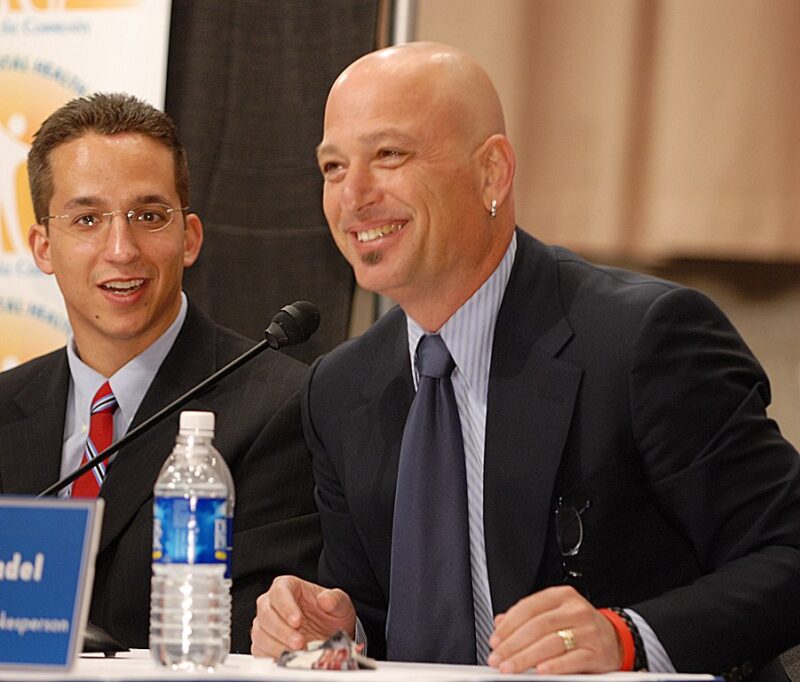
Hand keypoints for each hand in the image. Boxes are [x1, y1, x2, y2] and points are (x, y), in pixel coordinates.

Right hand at [250, 575, 356, 657]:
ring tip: (296, 652)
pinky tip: (287, 658)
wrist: (329, 633)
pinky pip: (259, 649)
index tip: (297, 621)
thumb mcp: (340, 603)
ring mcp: (265, 623)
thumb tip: (325, 599)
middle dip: (282, 631)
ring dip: (277, 645)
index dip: (286, 607)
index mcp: (288, 586)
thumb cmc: (330, 614)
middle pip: (266, 614)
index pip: (280, 592)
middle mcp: (272, 603)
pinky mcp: (263, 642)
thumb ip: (335, 599)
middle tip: (299, 642)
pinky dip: (271, 656)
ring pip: (260, 633)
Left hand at [487, 585, 620, 673]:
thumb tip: (499, 622)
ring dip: (526, 657)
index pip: (528, 607)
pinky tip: (540, 671)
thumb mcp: (555, 613)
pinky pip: (573, 659)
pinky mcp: (597, 653)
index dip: (509, 625)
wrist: (615, 639)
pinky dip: (555, 666)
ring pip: (551, 643)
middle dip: (513, 644)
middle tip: (497, 657)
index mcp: (561, 596)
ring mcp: (588, 631)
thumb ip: (528, 616)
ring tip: (511, 667)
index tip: (494, 640)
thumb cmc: (580, 626)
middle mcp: (575, 610)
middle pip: (537, 626)